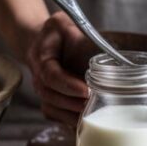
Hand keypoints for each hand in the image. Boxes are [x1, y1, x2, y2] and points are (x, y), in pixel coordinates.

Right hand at [25, 11, 95, 125]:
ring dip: (70, 114)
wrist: (43, 41)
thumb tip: (108, 51)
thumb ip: (79, 36)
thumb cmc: (58, 33)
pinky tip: (85, 121)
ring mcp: (42, 90)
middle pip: (50, 96)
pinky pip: (54, 115)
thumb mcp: (65, 25)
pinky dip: (68, 120)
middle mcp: (38, 76)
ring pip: (51, 108)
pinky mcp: (49, 99)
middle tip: (94, 105)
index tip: (86, 90)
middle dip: (72, 103)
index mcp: (41, 57)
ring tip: (91, 115)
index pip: (51, 75)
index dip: (68, 85)